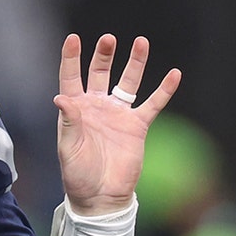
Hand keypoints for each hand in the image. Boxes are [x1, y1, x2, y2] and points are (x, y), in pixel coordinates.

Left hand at [54, 33, 181, 215]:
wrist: (101, 196)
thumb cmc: (78, 174)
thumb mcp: (68, 148)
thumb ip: (68, 122)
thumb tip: (61, 98)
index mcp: (75, 109)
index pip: (71, 77)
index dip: (71, 58)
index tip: (73, 39)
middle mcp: (96, 107)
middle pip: (100, 73)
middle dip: (103, 55)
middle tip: (108, 39)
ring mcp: (118, 114)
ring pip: (128, 82)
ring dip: (134, 63)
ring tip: (140, 42)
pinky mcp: (137, 126)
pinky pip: (153, 104)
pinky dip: (164, 90)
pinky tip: (174, 74)